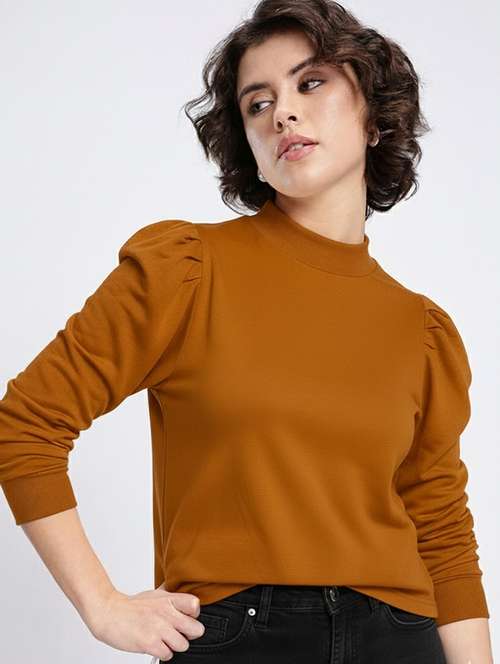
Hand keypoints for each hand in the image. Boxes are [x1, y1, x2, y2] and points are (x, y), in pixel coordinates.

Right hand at [89, 582, 204, 660]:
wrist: (109, 613)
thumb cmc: (131, 606)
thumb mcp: (154, 595)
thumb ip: (170, 597)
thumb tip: (185, 598)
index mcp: (168, 599)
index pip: (195, 605)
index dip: (193, 615)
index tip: (186, 618)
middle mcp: (166, 612)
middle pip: (196, 629)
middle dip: (188, 634)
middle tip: (178, 634)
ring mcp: (158, 628)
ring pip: (183, 645)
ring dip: (174, 646)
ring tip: (163, 640)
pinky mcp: (150, 643)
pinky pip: (168, 655)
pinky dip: (162, 653)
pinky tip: (154, 645)